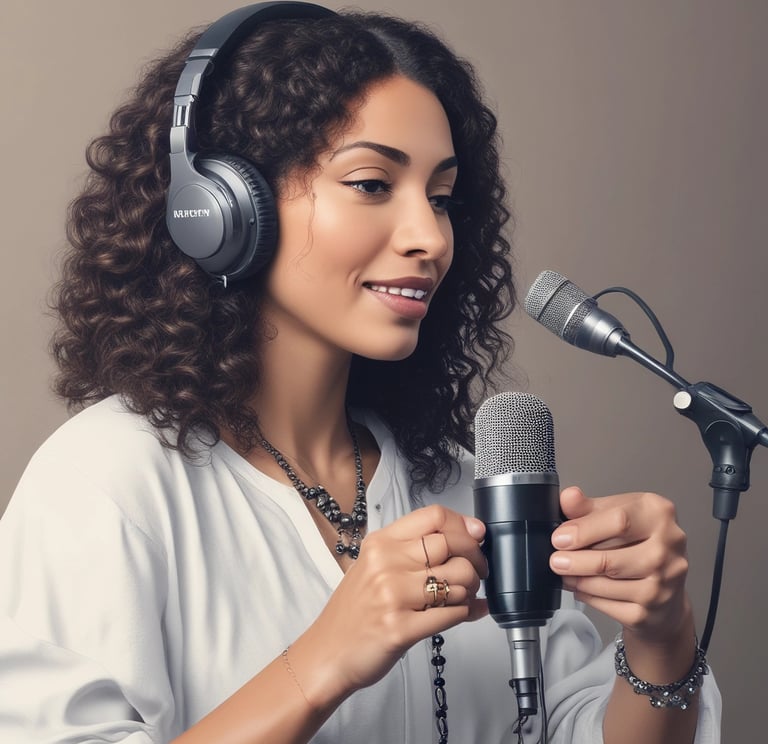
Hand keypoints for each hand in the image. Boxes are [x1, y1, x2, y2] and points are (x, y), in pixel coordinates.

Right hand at [289, 505, 487, 709]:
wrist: (328, 653)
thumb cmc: (355, 611)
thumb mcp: (375, 566)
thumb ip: (415, 550)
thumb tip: (471, 534)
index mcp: (381, 543)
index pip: (434, 516)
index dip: (463, 524)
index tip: (477, 535)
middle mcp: (386, 563)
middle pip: (452, 544)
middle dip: (476, 559)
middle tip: (477, 572)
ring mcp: (393, 595)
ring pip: (458, 578)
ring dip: (471, 589)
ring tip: (463, 596)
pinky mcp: (401, 628)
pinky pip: (453, 613)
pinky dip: (466, 612)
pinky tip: (462, 613)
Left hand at [549, 486, 690, 641]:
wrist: (667, 586)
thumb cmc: (640, 542)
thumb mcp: (616, 513)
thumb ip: (588, 507)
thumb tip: (568, 497)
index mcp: (658, 514)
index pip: (618, 521)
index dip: (583, 531)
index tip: (560, 537)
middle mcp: (668, 548)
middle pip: (610, 558)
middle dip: (576, 561)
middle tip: (556, 560)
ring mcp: (663, 584)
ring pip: (607, 585)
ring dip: (578, 579)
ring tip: (565, 572)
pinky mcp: (651, 612)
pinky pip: (609, 606)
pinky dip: (588, 596)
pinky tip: (581, 587)